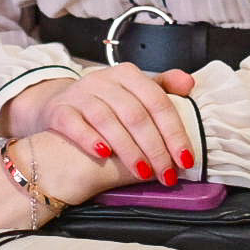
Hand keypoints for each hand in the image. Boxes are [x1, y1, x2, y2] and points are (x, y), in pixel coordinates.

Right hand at [3, 65, 197, 183]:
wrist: (59, 105)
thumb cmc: (105, 103)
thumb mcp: (134, 92)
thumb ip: (163, 88)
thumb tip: (189, 83)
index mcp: (128, 74)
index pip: (158, 102)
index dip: (174, 132)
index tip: (186, 159)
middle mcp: (104, 80)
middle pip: (135, 114)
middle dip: (155, 148)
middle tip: (166, 174)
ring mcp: (80, 94)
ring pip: (107, 120)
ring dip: (129, 150)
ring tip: (143, 173)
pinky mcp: (60, 110)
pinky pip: (74, 124)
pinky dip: (90, 139)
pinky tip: (103, 155)